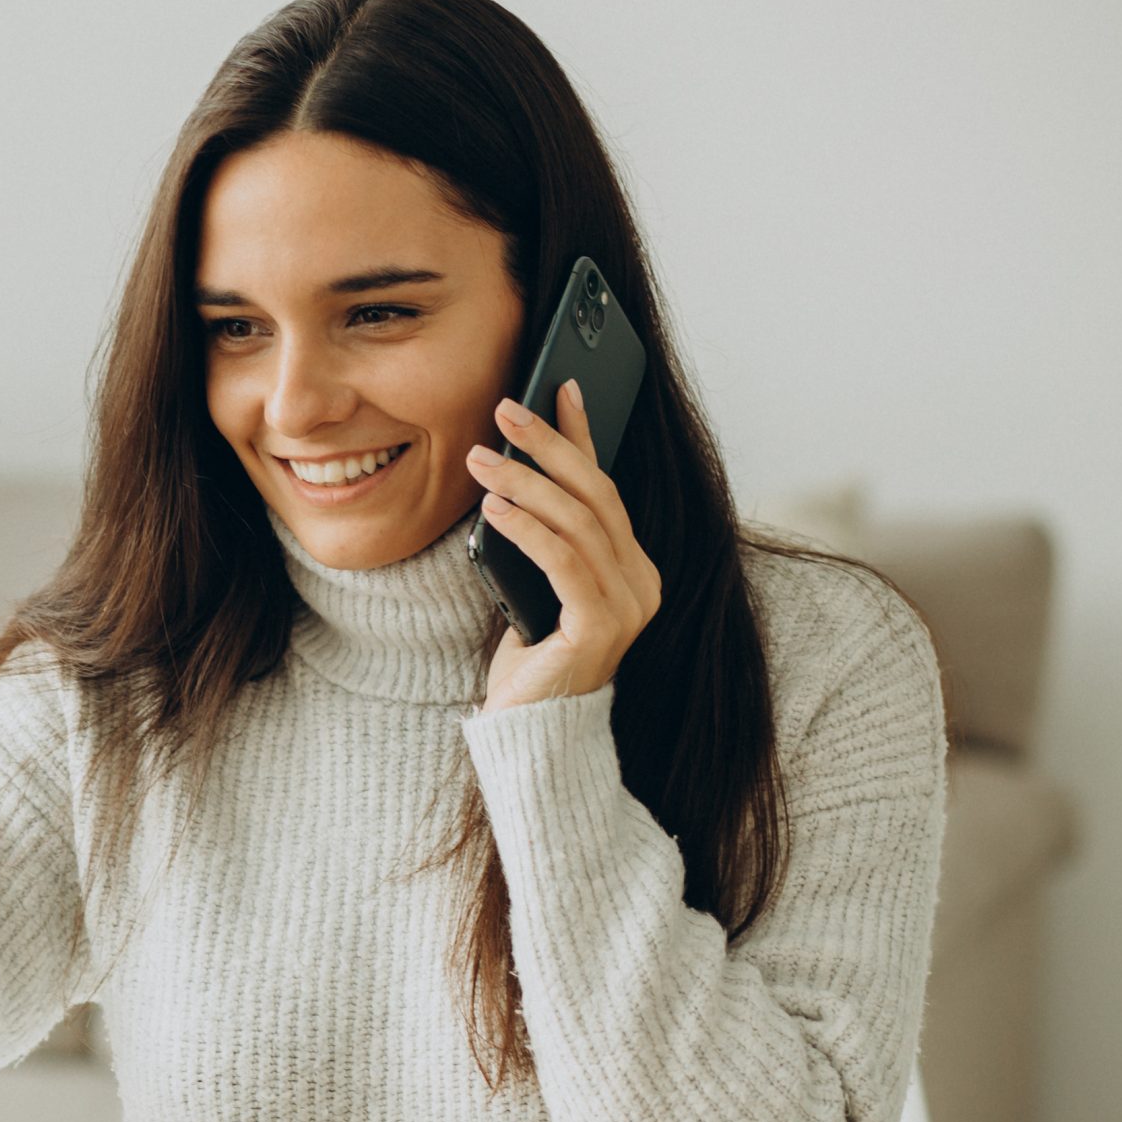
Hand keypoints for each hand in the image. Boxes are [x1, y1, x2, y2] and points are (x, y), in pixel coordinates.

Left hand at [465, 380, 661, 714]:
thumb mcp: (532, 585)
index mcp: (630, 567)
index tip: (558, 386)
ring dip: (524, 483)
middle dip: (548, 446)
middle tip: (503, 409)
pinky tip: (494, 510)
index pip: (603, 486)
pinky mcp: (600, 629)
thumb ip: (538, 540)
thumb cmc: (527, 663)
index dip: (581, 434)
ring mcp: (628, 606)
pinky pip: (564, 563)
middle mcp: (641, 582)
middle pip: (595, 495)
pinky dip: (528, 530)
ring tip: (480, 458)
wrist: (531, 734)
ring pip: (577, 523)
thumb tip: (507, 475)